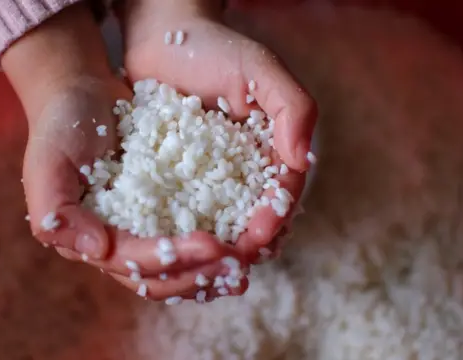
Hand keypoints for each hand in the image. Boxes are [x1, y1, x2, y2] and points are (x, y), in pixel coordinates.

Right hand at [2, 3, 248, 300]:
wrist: (80, 97)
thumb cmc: (61, 127)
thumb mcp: (47, 165)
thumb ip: (59, 214)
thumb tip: (97, 251)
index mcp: (89, 240)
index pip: (133, 262)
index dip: (173, 259)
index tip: (213, 246)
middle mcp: (116, 245)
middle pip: (161, 278)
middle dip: (200, 275)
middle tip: (240, 266)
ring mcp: (140, 232)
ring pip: (178, 270)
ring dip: (212, 273)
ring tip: (246, 265)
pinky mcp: (162, 214)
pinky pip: (190, 241)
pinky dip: (214, 249)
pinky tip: (242, 243)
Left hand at [119, 0, 316, 262]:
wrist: (161, 38)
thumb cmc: (213, 47)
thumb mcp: (260, 68)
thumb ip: (293, 107)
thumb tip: (301, 161)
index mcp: (273, 149)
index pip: (282, 193)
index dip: (275, 219)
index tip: (259, 237)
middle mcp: (245, 168)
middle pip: (256, 217)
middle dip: (249, 245)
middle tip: (233, 265)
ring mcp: (211, 176)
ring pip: (223, 223)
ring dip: (220, 249)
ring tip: (206, 268)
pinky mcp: (177, 177)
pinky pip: (185, 212)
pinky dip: (185, 234)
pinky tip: (174, 249)